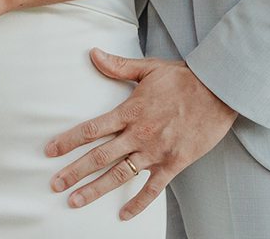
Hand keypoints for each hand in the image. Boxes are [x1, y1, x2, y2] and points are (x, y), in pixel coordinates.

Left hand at [47, 50, 236, 219]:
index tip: (50, 151)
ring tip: (75, 201)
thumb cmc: (184, 79)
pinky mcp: (173, 164)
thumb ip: (118, 65)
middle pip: (99, 157)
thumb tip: (93, 54)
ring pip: (119, 175)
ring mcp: (155, 152)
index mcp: (130, 111)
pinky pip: (152, 189)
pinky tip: (123, 215)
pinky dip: (137, 203)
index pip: (92, 129)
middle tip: (54, 184)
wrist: (219, 92)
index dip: (68, 141)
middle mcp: (138, 134)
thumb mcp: (148, 68)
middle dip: (74, 172)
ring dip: (95, 190)